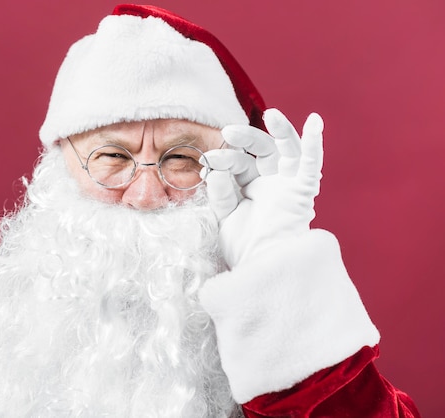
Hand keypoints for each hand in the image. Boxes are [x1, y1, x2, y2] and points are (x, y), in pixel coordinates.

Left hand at [203, 108, 323, 266]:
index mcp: (250, 185)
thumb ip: (220, 192)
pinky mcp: (303, 191)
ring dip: (280, 130)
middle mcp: (271, 181)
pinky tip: (315, 122)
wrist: (260, 269)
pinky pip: (311, 164)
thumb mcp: (224, 215)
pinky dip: (314, 143)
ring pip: (287, 149)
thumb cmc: (244, 246)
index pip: (239, 162)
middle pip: (261, 149)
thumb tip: (215, 170)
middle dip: (245, 138)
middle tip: (228, 132)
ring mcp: (287, 184)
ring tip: (271, 114)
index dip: (224, 157)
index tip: (208, 161)